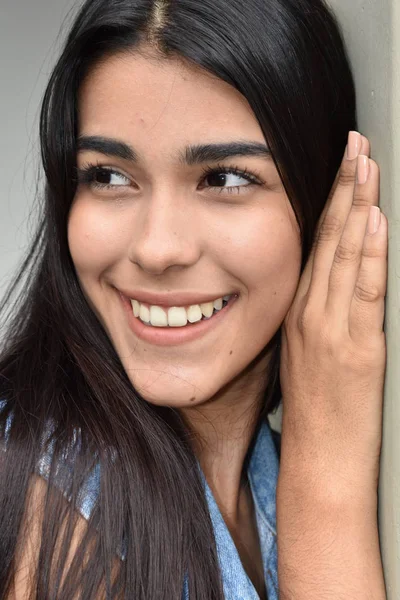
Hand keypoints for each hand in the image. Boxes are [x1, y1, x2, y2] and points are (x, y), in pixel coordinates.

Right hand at [279, 131, 387, 496]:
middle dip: (345, 189)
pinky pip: (363, 292)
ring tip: (366, 166)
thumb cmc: (316, 414)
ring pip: (345, 257)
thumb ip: (318, 318)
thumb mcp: (306, 358)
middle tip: (355, 145)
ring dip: (357, 208)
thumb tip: (334, 286)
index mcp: (299, 314)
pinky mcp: (358, 348)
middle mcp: (311, 314)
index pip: (316, 246)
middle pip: (329, 240)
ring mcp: (332, 329)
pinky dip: (369, 254)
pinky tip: (374, 223)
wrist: (321, 462)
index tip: (341, 166)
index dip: (329, 202)